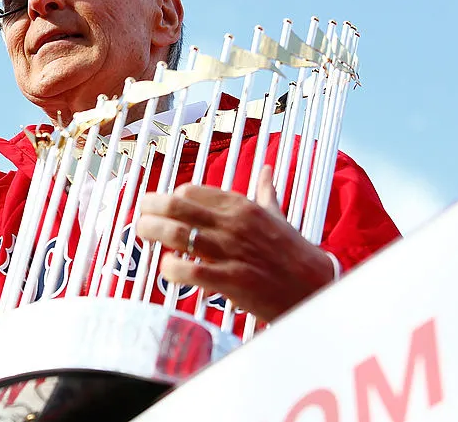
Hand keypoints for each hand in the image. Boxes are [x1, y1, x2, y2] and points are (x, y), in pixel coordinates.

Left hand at [136, 165, 334, 322]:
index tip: (161, 208)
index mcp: (241, 206)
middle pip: (174, 206)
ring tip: (143, 237)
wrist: (318, 288)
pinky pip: (188, 270)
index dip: (169, 198)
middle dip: (149, 210)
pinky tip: (166, 269)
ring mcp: (230, 251)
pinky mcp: (231, 280)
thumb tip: (266, 169)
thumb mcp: (279, 216)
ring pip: (175, 235)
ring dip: (151, 234)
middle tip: (140, 218)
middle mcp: (232, 224)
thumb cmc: (294, 253)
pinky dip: (170, 269)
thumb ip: (266, 192)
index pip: (189, 190)